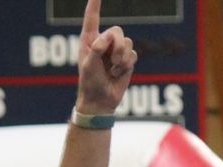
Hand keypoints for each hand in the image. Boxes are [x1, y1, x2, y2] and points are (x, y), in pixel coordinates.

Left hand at [75, 0, 135, 114]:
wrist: (100, 101)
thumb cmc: (90, 83)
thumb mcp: (89, 65)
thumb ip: (97, 48)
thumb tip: (108, 37)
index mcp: (89, 40)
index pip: (92, 18)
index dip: (94, 4)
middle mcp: (103, 43)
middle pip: (117, 30)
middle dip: (117, 45)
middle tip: (112, 61)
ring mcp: (115, 51)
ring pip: (127, 42)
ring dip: (121, 58)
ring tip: (113, 70)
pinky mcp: (126, 60)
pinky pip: (133, 54)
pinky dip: (126, 65)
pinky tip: (118, 74)